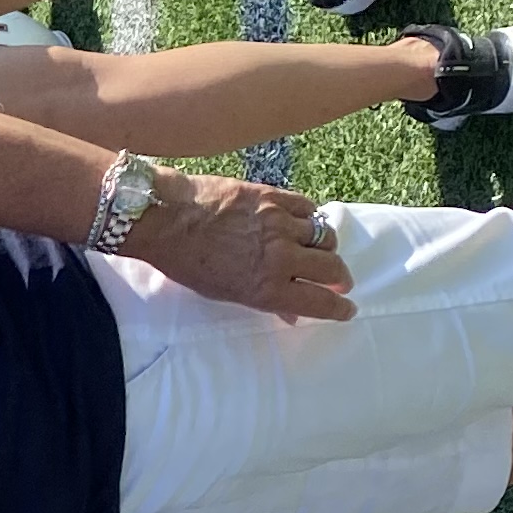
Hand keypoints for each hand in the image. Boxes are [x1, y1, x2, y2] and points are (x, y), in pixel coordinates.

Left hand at [116, 171, 355, 320]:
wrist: (165, 218)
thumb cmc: (187, 262)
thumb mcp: (223, 293)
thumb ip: (263, 302)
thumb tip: (290, 315)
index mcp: (267, 289)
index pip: (319, 302)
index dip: (339, 308)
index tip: (347, 308)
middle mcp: (280, 258)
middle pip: (331, 268)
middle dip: (340, 277)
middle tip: (338, 280)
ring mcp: (280, 224)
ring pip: (324, 235)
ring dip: (326, 246)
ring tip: (318, 250)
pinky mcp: (274, 197)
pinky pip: (308, 207)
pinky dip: (310, 217)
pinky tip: (302, 222)